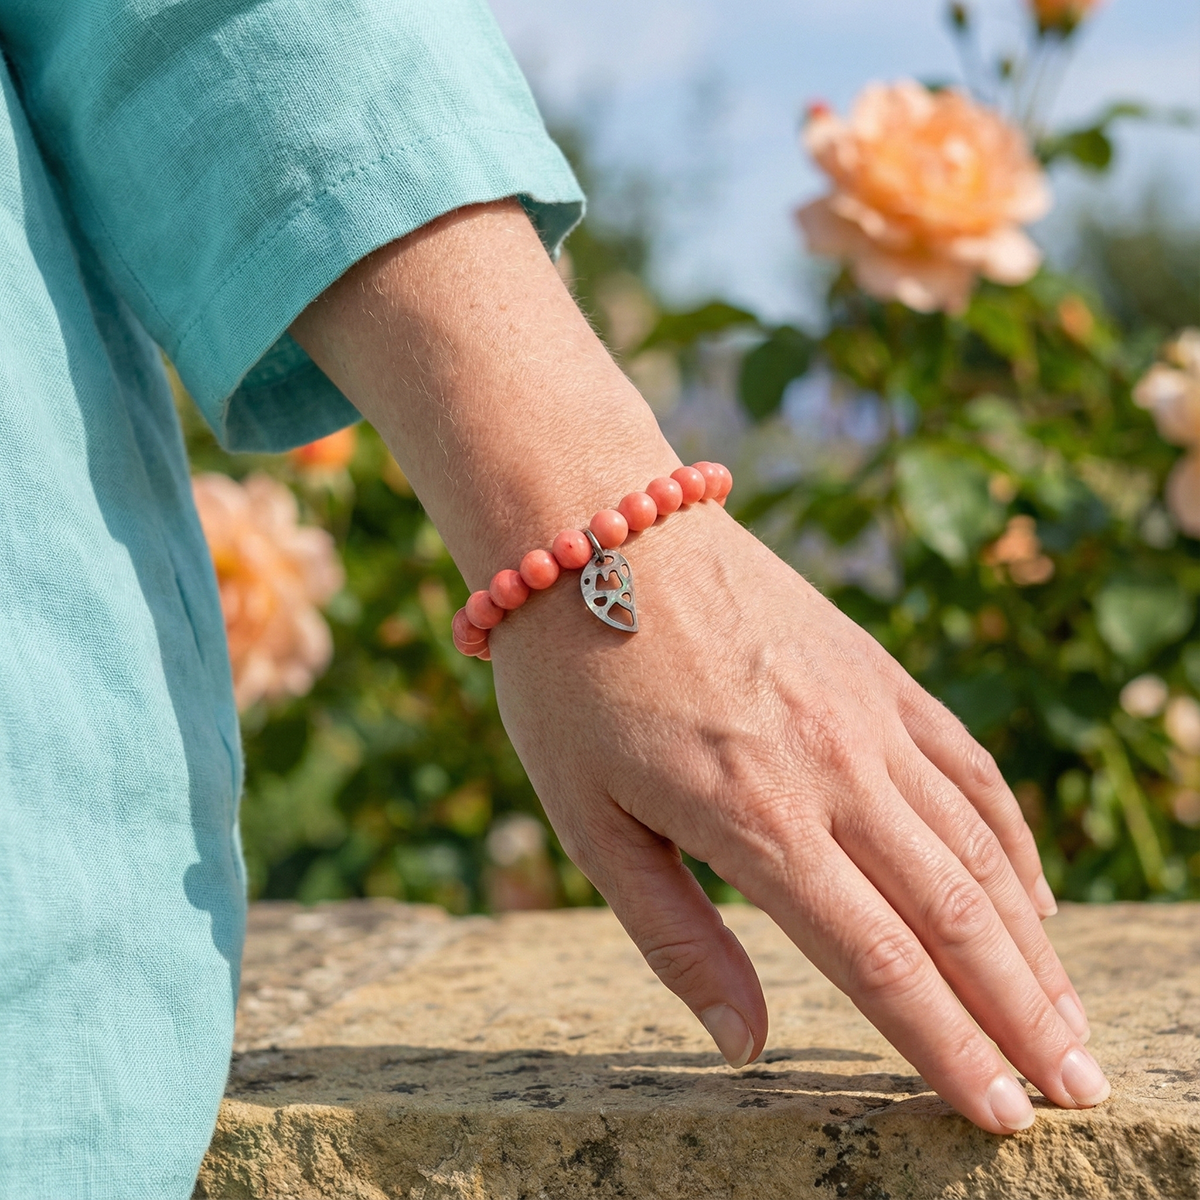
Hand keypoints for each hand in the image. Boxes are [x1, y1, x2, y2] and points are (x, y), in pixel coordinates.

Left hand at [291, 199, 1107, 1133]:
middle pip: (955, 915)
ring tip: (1070, 1018)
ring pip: (978, 845)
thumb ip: (674, 938)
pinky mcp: (874, 670)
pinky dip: (1009, 837)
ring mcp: (865, 711)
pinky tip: (1030, 892)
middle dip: (1024, 1016)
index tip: (1001, 1118)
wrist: (597, 532)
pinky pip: (965, 764)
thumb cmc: (572, 683)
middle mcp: (833, 768)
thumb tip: (745, 1045)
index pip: (882, 963)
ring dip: (1032, 941)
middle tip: (1081, 1093)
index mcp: (755, 818)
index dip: (949, 1050)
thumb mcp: (588, 820)